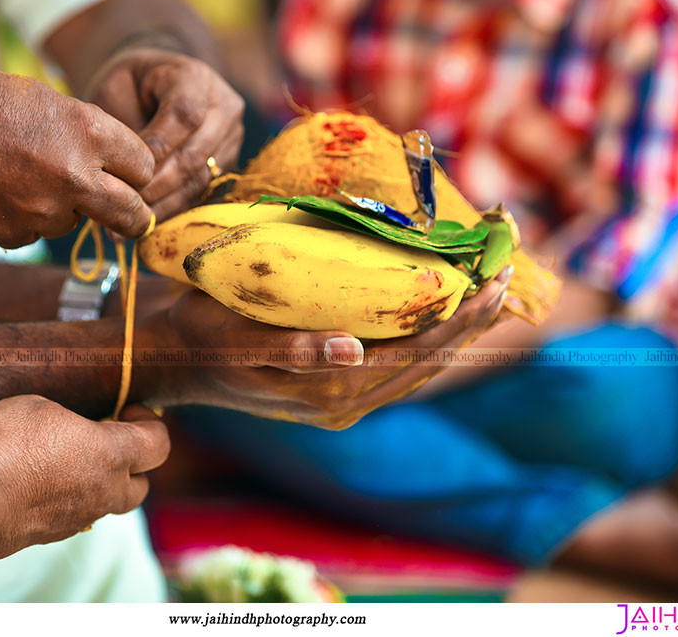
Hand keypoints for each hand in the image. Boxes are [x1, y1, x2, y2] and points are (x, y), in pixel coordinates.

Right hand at [0, 47, 155, 246]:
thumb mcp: (52, 104)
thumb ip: (91, 143)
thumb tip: (121, 181)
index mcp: (90, 133)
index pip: (144, 169)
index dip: (137, 173)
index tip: (132, 179)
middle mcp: (74, 175)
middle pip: (130, 213)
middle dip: (133, 217)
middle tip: (132, 220)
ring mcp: (41, 210)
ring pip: (72, 223)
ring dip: (58, 209)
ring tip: (17, 174)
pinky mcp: (10, 234)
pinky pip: (30, 235)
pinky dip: (19, 219)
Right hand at [0, 395, 168, 560]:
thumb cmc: (5, 443)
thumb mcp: (39, 407)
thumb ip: (68, 419)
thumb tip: (69, 429)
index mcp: (112, 454)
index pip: (159, 443)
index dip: (149, 422)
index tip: (127, 409)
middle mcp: (104, 491)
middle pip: (141, 484)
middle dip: (132, 461)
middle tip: (103, 438)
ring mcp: (79, 518)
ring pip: (106, 503)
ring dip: (98, 482)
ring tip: (67, 459)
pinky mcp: (52, 535)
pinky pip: (75, 516)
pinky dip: (69, 498)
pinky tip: (41, 481)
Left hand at [85, 47, 243, 219]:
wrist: (152, 87)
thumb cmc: (128, 88)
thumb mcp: (116, 91)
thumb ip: (124, 125)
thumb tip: (125, 176)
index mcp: (196, 78)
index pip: (185, 114)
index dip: (159, 146)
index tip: (130, 168)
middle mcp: (224, 107)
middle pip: (197, 153)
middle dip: (160, 183)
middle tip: (126, 203)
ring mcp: (231, 138)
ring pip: (202, 179)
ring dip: (166, 203)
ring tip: (133, 221)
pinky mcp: (227, 164)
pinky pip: (203, 193)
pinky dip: (174, 210)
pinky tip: (146, 224)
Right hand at [134, 270, 510, 428]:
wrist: (171, 358)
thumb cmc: (199, 335)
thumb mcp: (236, 337)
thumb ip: (293, 349)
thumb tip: (354, 349)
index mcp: (326, 392)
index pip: (412, 357)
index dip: (458, 321)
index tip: (494, 281)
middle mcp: (344, 403)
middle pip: (426, 364)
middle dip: (471, 322)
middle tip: (507, 273)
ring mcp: (342, 400)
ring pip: (417, 368)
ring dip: (456, 330)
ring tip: (488, 289)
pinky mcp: (335, 389)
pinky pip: (396, 366)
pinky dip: (427, 337)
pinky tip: (440, 311)